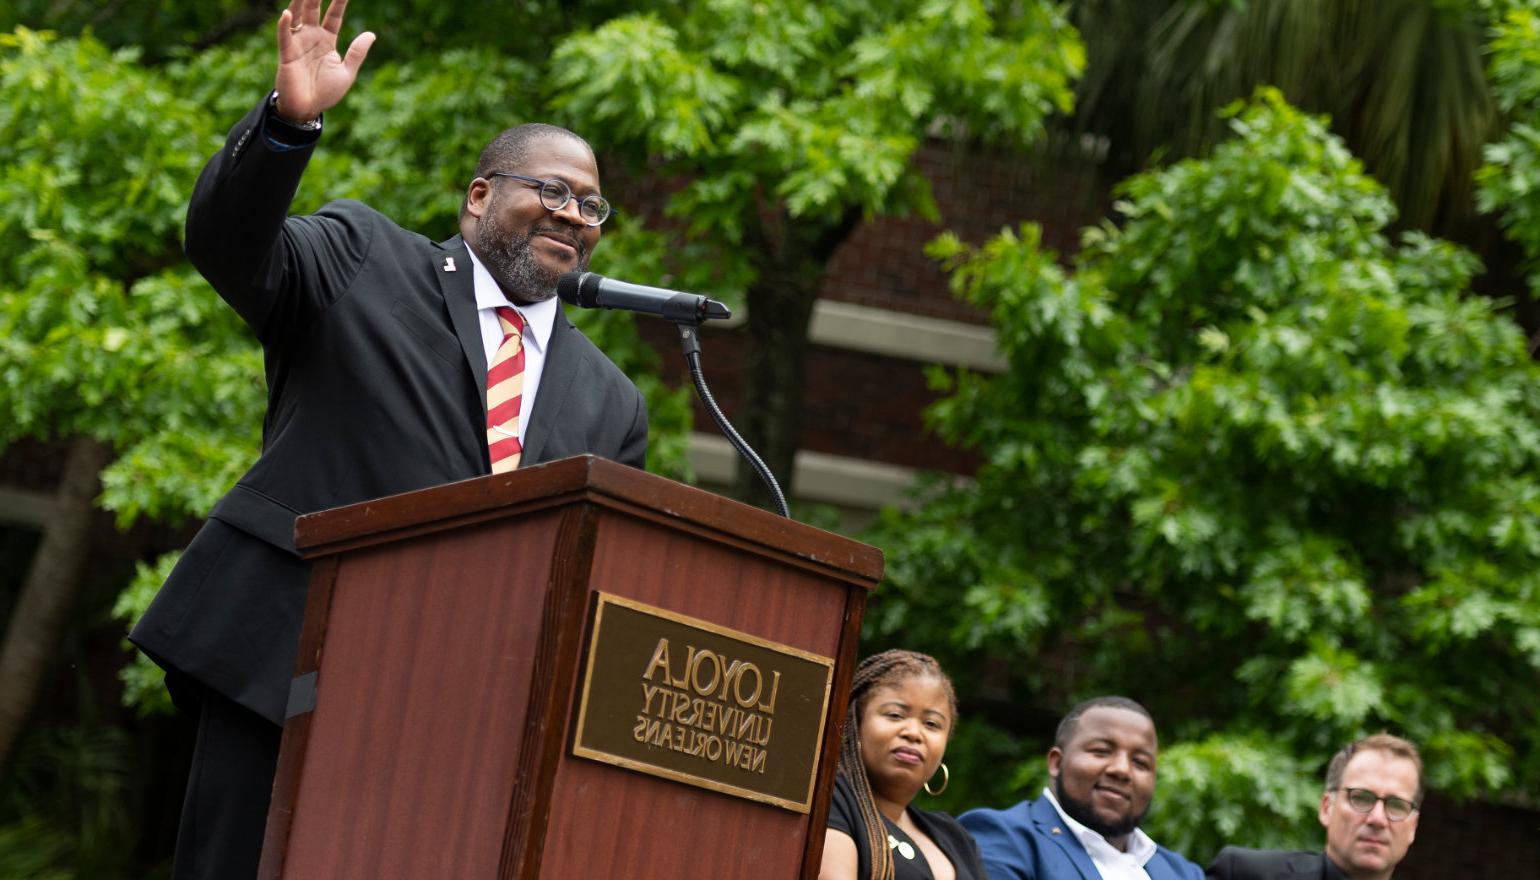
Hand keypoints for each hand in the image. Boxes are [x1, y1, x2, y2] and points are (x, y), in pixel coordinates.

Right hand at [274, 0, 375, 122]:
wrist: (307, 109)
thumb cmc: (326, 93)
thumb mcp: (346, 72)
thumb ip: (357, 53)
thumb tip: (371, 34)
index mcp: (327, 41)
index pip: (333, 16)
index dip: (339, 2)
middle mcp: (311, 37)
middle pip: (313, 10)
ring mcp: (298, 43)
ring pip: (297, 16)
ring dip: (299, 2)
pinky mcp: (286, 54)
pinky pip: (284, 36)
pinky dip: (284, 25)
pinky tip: (287, 13)